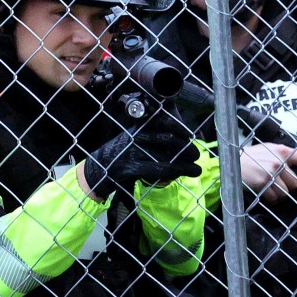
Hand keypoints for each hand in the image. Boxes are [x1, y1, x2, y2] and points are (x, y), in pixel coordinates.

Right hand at [84, 109, 200, 199]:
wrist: (99, 167)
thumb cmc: (120, 152)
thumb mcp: (134, 136)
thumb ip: (150, 133)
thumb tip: (177, 135)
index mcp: (139, 126)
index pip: (164, 122)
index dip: (181, 128)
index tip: (190, 135)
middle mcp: (137, 136)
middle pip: (169, 138)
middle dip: (187, 147)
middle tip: (196, 155)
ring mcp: (135, 152)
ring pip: (168, 155)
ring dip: (186, 163)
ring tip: (195, 168)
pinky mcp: (134, 168)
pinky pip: (160, 169)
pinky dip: (176, 172)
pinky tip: (184, 174)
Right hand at [240, 143, 296, 203]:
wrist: (231, 162)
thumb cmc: (248, 157)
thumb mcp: (267, 149)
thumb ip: (281, 155)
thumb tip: (295, 165)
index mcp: (281, 151)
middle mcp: (279, 161)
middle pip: (296, 182)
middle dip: (288, 186)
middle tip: (276, 182)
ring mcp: (272, 172)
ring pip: (286, 192)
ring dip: (279, 194)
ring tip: (268, 187)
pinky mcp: (264, 183)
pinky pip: (275, 198)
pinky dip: (271, 199)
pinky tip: (264, 193)